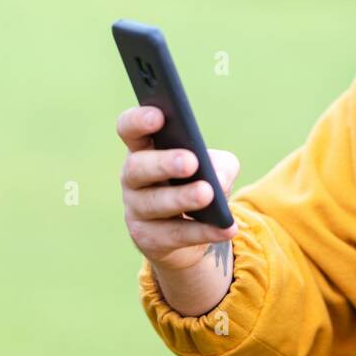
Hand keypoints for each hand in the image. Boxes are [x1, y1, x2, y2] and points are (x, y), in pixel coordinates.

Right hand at [117, 105, 239, 273]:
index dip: (138, 121)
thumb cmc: (199, 182)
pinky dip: (203, 231)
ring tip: (207, 193)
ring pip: (154, 204)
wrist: (192, 230)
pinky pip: (175, 235)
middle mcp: (133, 177)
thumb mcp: (216, 167)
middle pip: (138, 168)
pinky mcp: (148, 239)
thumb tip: (217, 179)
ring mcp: (136, 210)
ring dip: (182, 198)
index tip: (159, 116)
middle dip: (163, 163)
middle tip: (191, 161)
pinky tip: (226, 227)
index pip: (129, 129)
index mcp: (144, 148)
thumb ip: (220, 165)